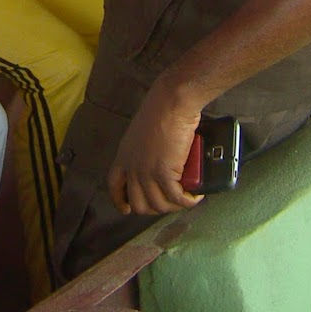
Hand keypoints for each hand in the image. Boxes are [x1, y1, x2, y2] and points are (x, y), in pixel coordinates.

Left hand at [108, 77, 205, 216]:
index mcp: (123, 156)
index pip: (115, 187)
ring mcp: (146, 172)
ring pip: (159, 205)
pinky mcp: (164, 173)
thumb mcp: (142, 133)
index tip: (127, 209)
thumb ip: (144, 150)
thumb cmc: (161, 109)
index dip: (120, 201)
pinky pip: (176, 198)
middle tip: (170, 202)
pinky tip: (195, 196)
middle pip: (138, 203)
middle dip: (155, 209)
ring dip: (174, 206)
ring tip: (186, 198)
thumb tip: (159, 161)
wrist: (171, 102)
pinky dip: (187, 201)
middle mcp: (132, 167)